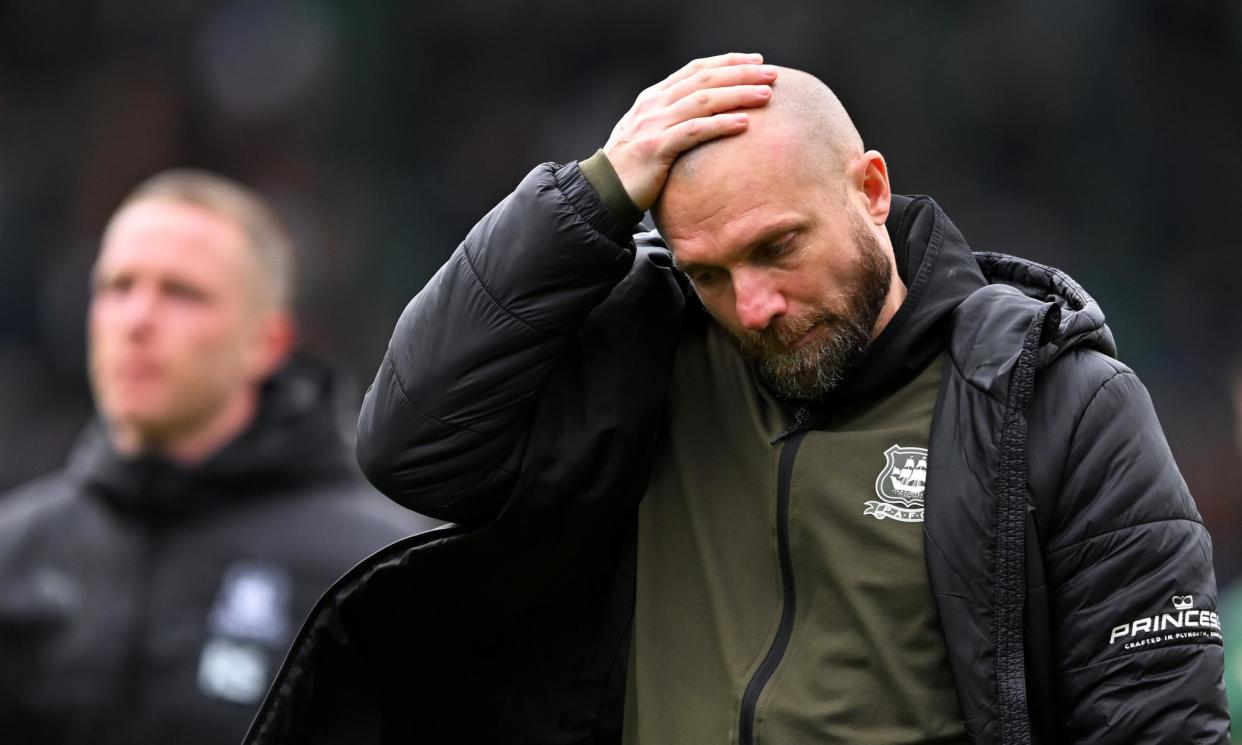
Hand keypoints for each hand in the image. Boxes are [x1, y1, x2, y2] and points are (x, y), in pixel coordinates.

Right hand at [603, 53, 777, 211]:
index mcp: (654, 97)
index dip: (727, 62)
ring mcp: (654, 125)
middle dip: (741, 73)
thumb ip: (673, 120)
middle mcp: (654, 105)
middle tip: (771, 73)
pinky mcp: (656, 149)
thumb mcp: (650, 134)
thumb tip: (706, 115)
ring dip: (738, 94)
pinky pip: (694, 131)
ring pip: (703, 101)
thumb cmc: (632, 167)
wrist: (602, 192)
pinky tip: (743, 122)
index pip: (696, 70)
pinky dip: (720, 124)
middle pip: (704, 80)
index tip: (756, 61)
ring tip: (766, 94)